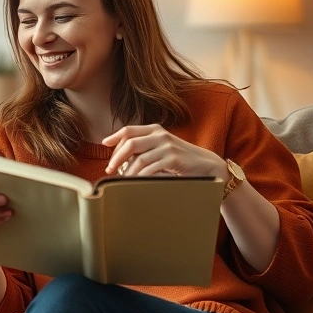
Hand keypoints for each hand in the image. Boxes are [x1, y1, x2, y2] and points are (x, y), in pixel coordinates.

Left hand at [102, 124, 229, 179]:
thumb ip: (145, 148)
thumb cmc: (180, 159)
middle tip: (110, 169)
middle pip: (130, 143)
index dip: (114, 137)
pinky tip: (136, 182)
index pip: (129, 130)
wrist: (207, 165)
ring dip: (127, 171)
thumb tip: (120, 158)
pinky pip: (150, 168)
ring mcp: (167, 146)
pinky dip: (141, 176)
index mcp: (155, 129)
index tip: (104, 144)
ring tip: (122, 180)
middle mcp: (160, 135)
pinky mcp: (173, 159)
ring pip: (139, 158)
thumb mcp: (162, 148)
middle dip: (116, 157)